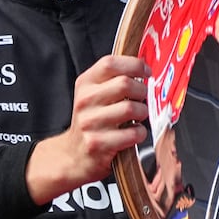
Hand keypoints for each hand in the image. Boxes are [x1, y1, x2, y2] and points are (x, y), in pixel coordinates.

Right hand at [27, 54, 149, 203]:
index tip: (146, 71)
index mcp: (85, 83)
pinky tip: (133, 133)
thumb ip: (113, 78)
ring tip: (137, 116)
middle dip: (142, 90)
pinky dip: (140, 133)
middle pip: (124, 84)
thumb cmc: (91, 121)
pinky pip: (133, 133)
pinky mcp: (98, 143)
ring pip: (131, 108)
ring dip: (142, 112)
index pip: (110, 64)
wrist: (73, 155)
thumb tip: (142, 67)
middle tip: (141, 97)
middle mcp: (85, 100)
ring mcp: (90, 122)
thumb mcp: (93, 93)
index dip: (134, 64)